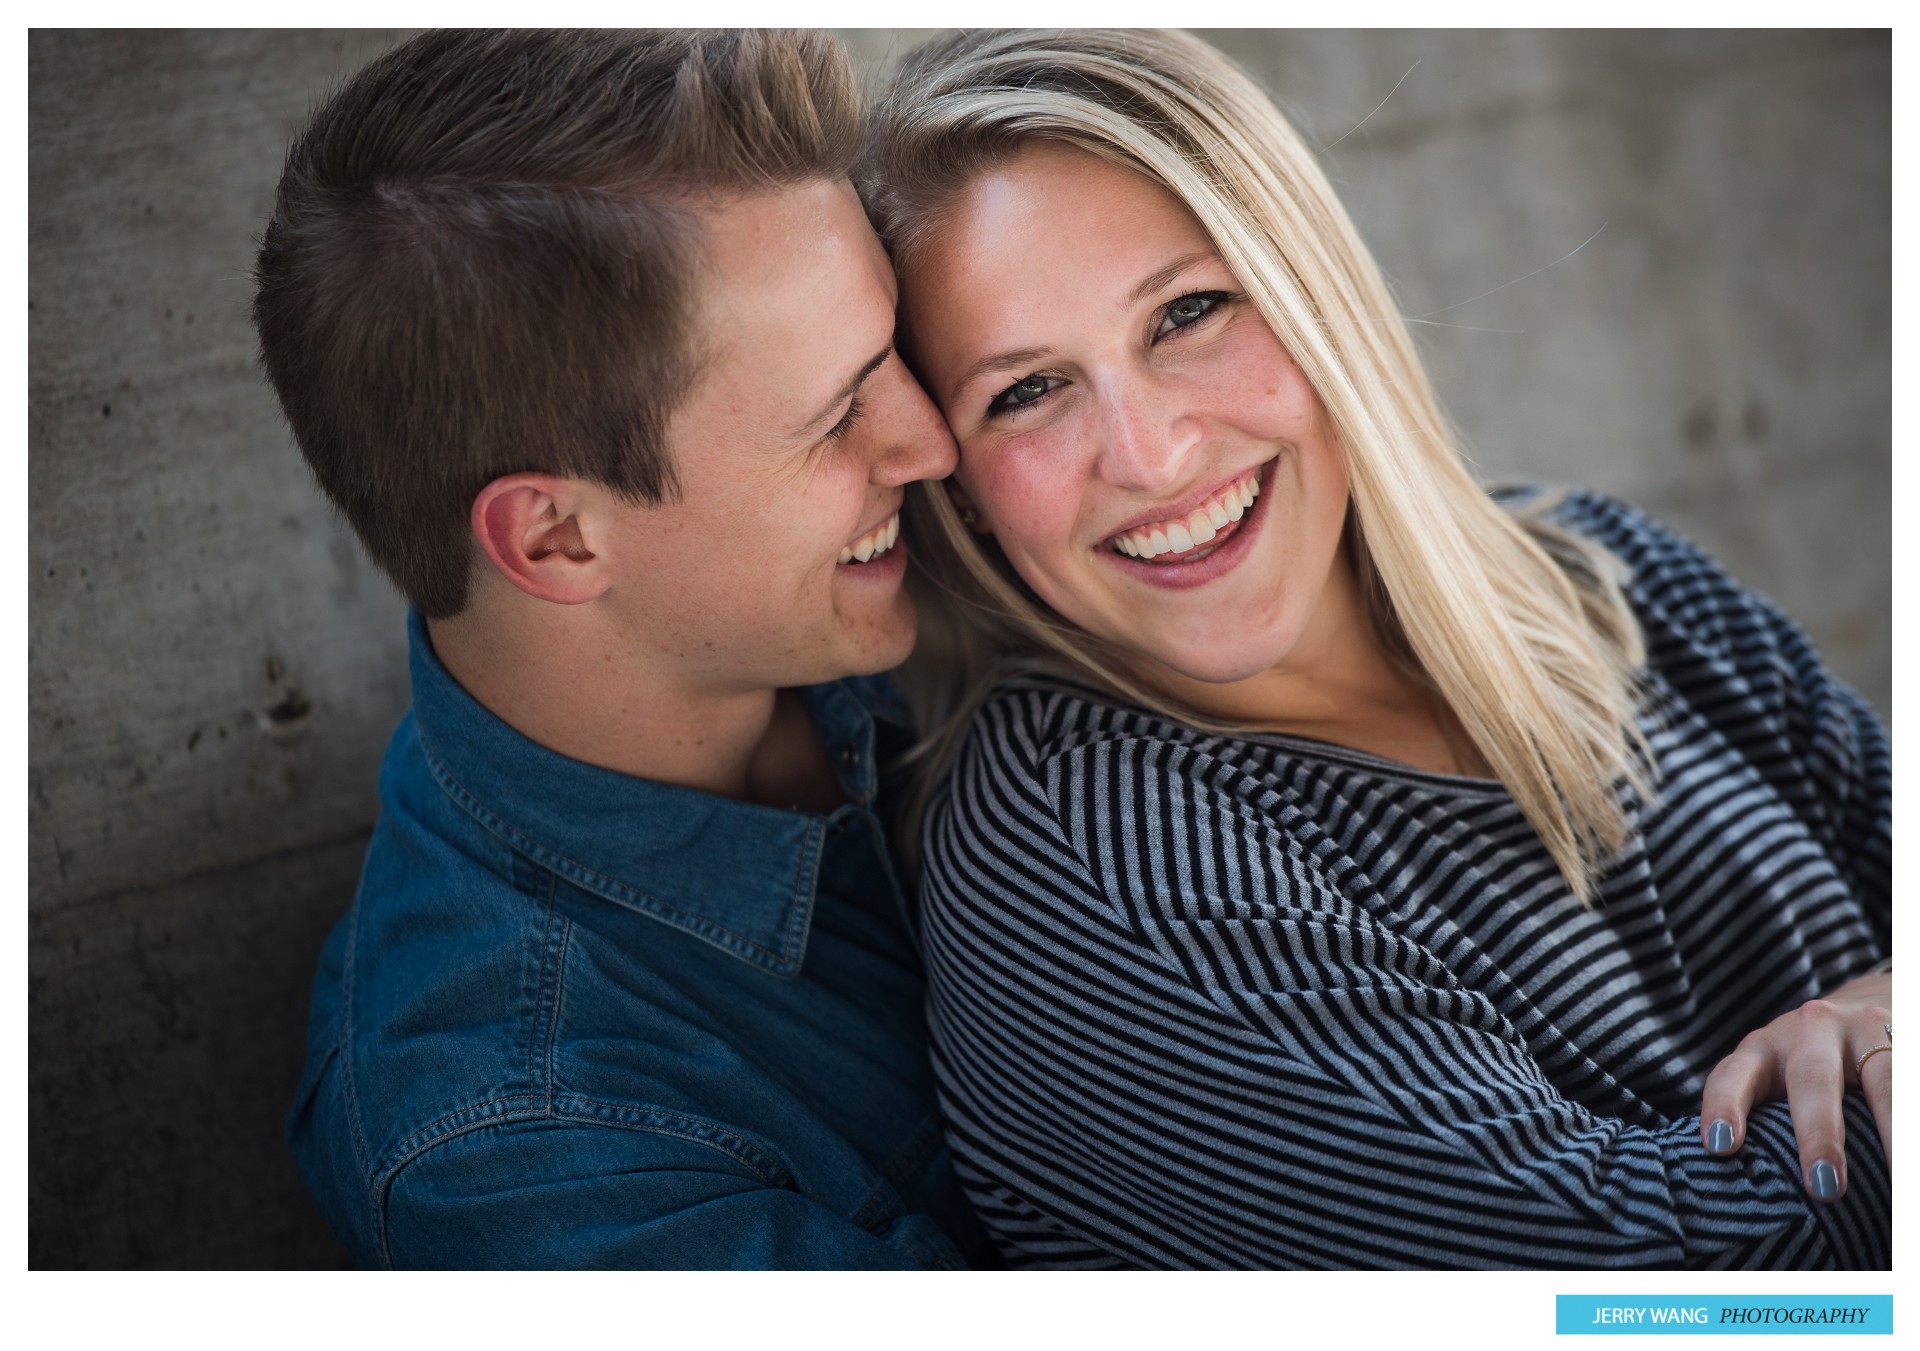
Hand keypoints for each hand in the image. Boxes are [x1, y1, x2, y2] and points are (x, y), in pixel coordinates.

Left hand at [1699, 971, 1889, 1200]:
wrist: (1861, 1012)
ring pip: (1881, 1079)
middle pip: (1811, 1080)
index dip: (1724, 1106)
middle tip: (1823, 1186)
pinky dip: (1911, 1122)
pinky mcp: (1903, 1034)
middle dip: (1817, 1134)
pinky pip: (1909, 1081)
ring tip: (1897, 1181)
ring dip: (1890, 1131)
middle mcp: (1809, 1030)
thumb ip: (1766, 1118)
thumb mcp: (1777, 1079)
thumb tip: (1760, 1193)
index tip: (1721, 1145)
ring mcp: (1862, 1028)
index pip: (1734, 1075)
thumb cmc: (1805, 1068)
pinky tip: (1910, 1163)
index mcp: (1763, 1048)